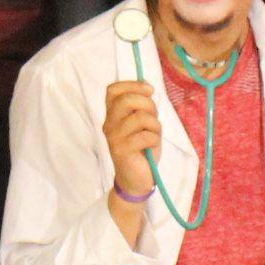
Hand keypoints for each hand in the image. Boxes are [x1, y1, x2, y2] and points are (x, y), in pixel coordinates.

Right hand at [102, 77, 162, 196]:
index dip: (132, 85)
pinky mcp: (122, 151)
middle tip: (154, 116)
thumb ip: (141, 106)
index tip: (149, 90)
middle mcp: (109, 124)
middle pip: (126, 100)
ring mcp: (114, 138)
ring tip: (154, 134)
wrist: (135, 180)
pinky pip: (146, 136)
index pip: (113, 90)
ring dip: (155, 124)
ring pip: (140, 118)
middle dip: (148, 104)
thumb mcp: (142, 123)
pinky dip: (155, 139)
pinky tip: (152, 146)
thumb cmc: (140, 150)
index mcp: (112, 115)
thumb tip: (146, 84)